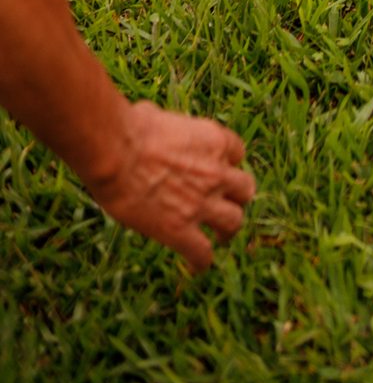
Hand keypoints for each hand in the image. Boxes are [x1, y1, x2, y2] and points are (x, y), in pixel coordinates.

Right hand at [84, 101, 254, 274]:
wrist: (116, 153)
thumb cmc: (129, 128)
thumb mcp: (159, 116)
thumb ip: (166, 125)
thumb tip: (150, 120)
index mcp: (213, 140)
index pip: (237, 152)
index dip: (227, 162)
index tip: (218, 169)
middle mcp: (217, 172)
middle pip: (245, 189)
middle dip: (236, 197)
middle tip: (224, 204)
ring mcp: (202, 203)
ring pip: (234, 222)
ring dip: (227, 230)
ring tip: (219, 237)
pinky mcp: (181, 230)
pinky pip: (202, 253)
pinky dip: (201, 262)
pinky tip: (196, 266)